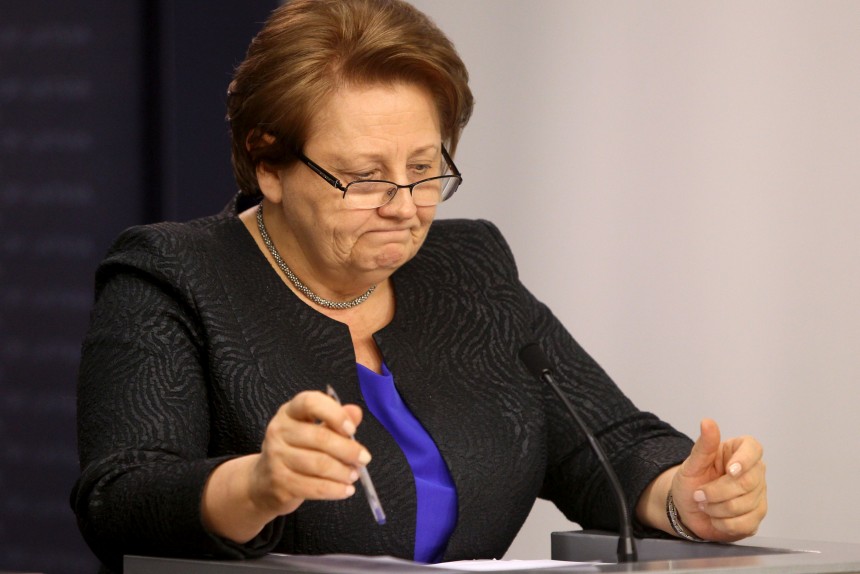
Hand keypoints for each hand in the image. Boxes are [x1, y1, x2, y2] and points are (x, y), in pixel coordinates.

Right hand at [249, 390, 369, 516]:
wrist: (264, 482)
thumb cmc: (295, 450)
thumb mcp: (313, 429)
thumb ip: (336, 420)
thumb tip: (356, 412)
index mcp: (289, 412)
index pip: (310, 402)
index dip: (334, 413)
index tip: (351, 429)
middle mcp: (278, 431)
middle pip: (320, 438)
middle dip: (348, 450)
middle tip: (364, 459)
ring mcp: (276, 457)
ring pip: (319, 465)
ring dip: (343, 472)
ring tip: (355, 475)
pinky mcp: (280, 483)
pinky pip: (314, 487)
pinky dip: (335, 490)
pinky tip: (346, 490)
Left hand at [670, 419, 766, 541]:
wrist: (686, 508)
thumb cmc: (691, 481)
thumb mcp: (692, 463)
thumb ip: (704, 445)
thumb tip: (707, 422)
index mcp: (739, 451)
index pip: (753, 448)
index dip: (744, 460)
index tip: (730, 470)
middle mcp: (754, 472)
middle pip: (747, 482)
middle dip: (716, 492)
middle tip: (699, 494)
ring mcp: (758, 495)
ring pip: (744, 505)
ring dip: (716, 508)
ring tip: (704, 504)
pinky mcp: (756, 516)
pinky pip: (744, 523)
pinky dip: (722, 523)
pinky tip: (714, 517)